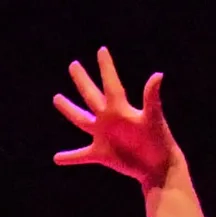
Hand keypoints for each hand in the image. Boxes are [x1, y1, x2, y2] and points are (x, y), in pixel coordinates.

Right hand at [51, 47, 181, 189]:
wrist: (158, 165)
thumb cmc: (159, 140)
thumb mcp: (153, 118)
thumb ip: (151, 97)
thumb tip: (158, 74)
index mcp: (120, 108)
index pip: (110, 83)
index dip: (106, 67)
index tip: (102, 50)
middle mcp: (109, 118)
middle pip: (91, 95)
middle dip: (82, 80)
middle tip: (74, 65)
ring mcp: (103, 136)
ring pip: (81, 120)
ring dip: (69, 109)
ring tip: (57, 98)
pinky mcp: (101, 154)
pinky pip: (81, 155)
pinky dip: (69, 157)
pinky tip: (56, 158)